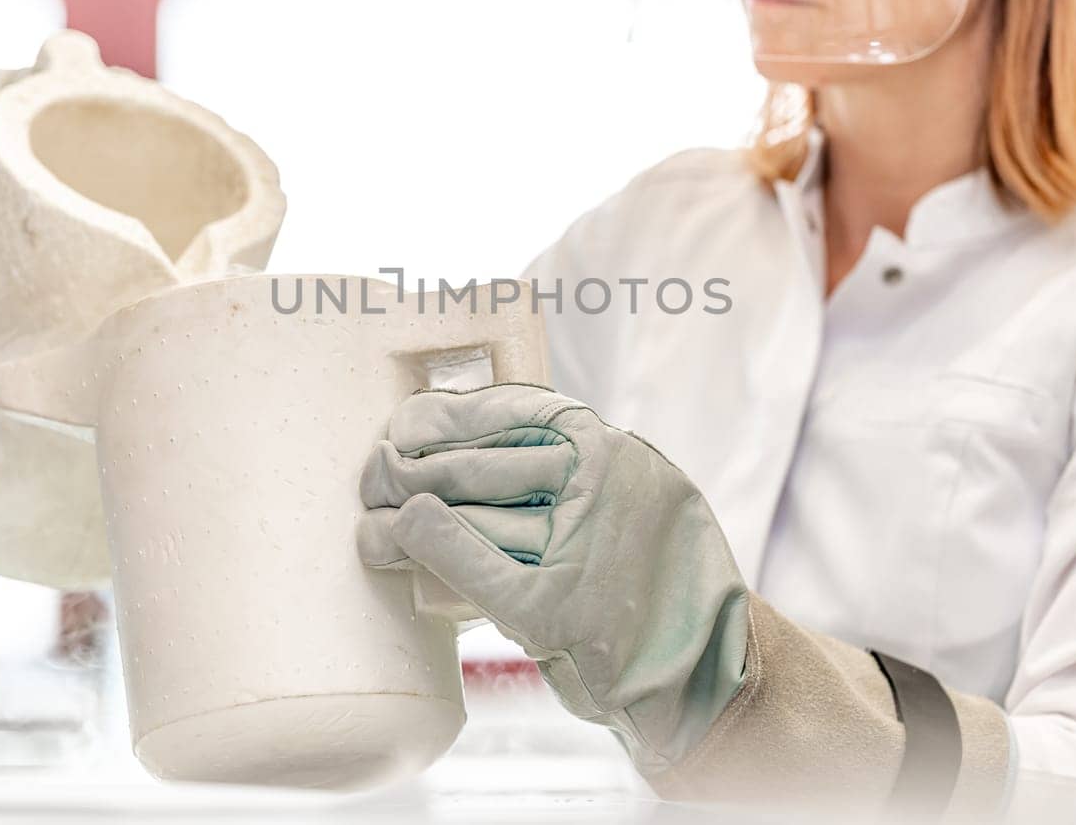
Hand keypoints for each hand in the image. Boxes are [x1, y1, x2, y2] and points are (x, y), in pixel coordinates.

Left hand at [356, 382, 750, 773]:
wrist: (706, 666)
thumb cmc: (653, 577)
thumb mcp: (627, 494)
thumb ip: (566, 469)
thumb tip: (464, 446)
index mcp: (611, 450)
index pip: (510, 410)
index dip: (443, 417)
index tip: (403, 425)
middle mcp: (599, 486)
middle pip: (476, 466)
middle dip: (409, 471)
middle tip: (370, 480)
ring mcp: (581, 548)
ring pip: (467, 514)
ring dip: (400, 518)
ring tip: (369, 524)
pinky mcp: (559, 610)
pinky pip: (476, 569)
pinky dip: (431, 548)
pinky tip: (397, 537)